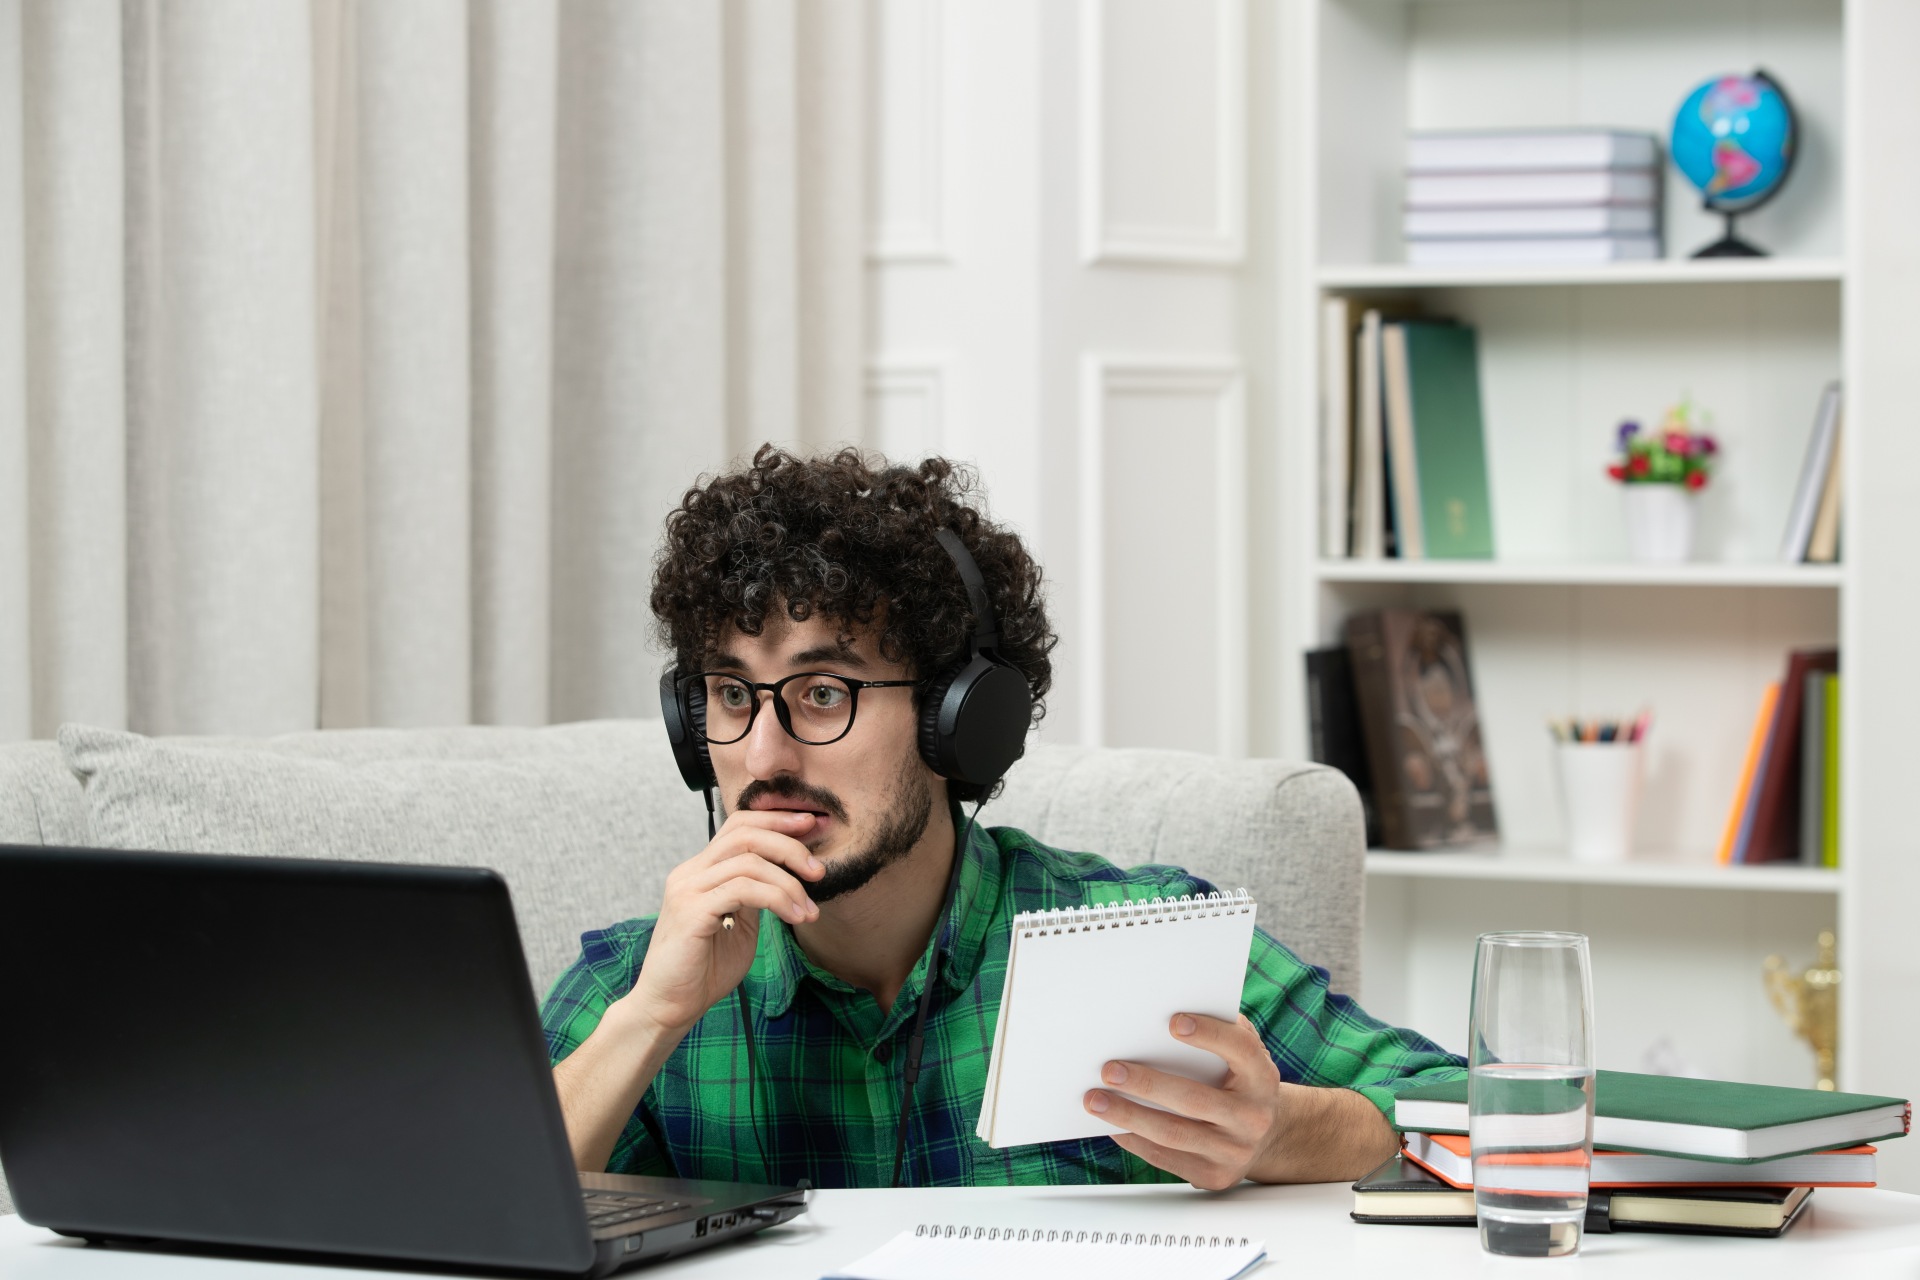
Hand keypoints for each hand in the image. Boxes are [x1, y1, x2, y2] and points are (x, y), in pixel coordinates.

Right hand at [622, 810, 825, 1038]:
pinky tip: (794, 917)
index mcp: (700, 871)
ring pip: (749, 862)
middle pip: (745, 834)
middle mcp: (690, 873)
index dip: (776, 820)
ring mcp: (688, 890)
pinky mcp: (692, 912)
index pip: (738, 826)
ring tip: (808, 910)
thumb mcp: (738, 923)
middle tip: (818, 871)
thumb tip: (787, 875)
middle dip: (789, 846)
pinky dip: (777, 900)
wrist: (669, 1007)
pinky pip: (743, 890)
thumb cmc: (703, 970)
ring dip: (789, 884)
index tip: (810, 825)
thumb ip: (755, 896)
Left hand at [1083, 1013, 1282, 1190]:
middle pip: (1194, 1099)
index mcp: (1262, 1077)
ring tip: (1095, 1100)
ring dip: (1128, 1116)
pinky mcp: (1213, 1175)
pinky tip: (1112, 1124)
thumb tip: (1164, 1015)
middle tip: (1109, 1069)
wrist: (1268, 1137)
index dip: (1209, 1034)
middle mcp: (1253, 1117)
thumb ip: (1220, 1031)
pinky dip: (1134, 1139)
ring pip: (1173, 1133)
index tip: (1173, 1021)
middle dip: (1147, 1083)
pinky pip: (1166, 1158)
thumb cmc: (1240, 1082)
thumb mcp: (1244, 1055)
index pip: (1240, 1050)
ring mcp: (1234, 1151)